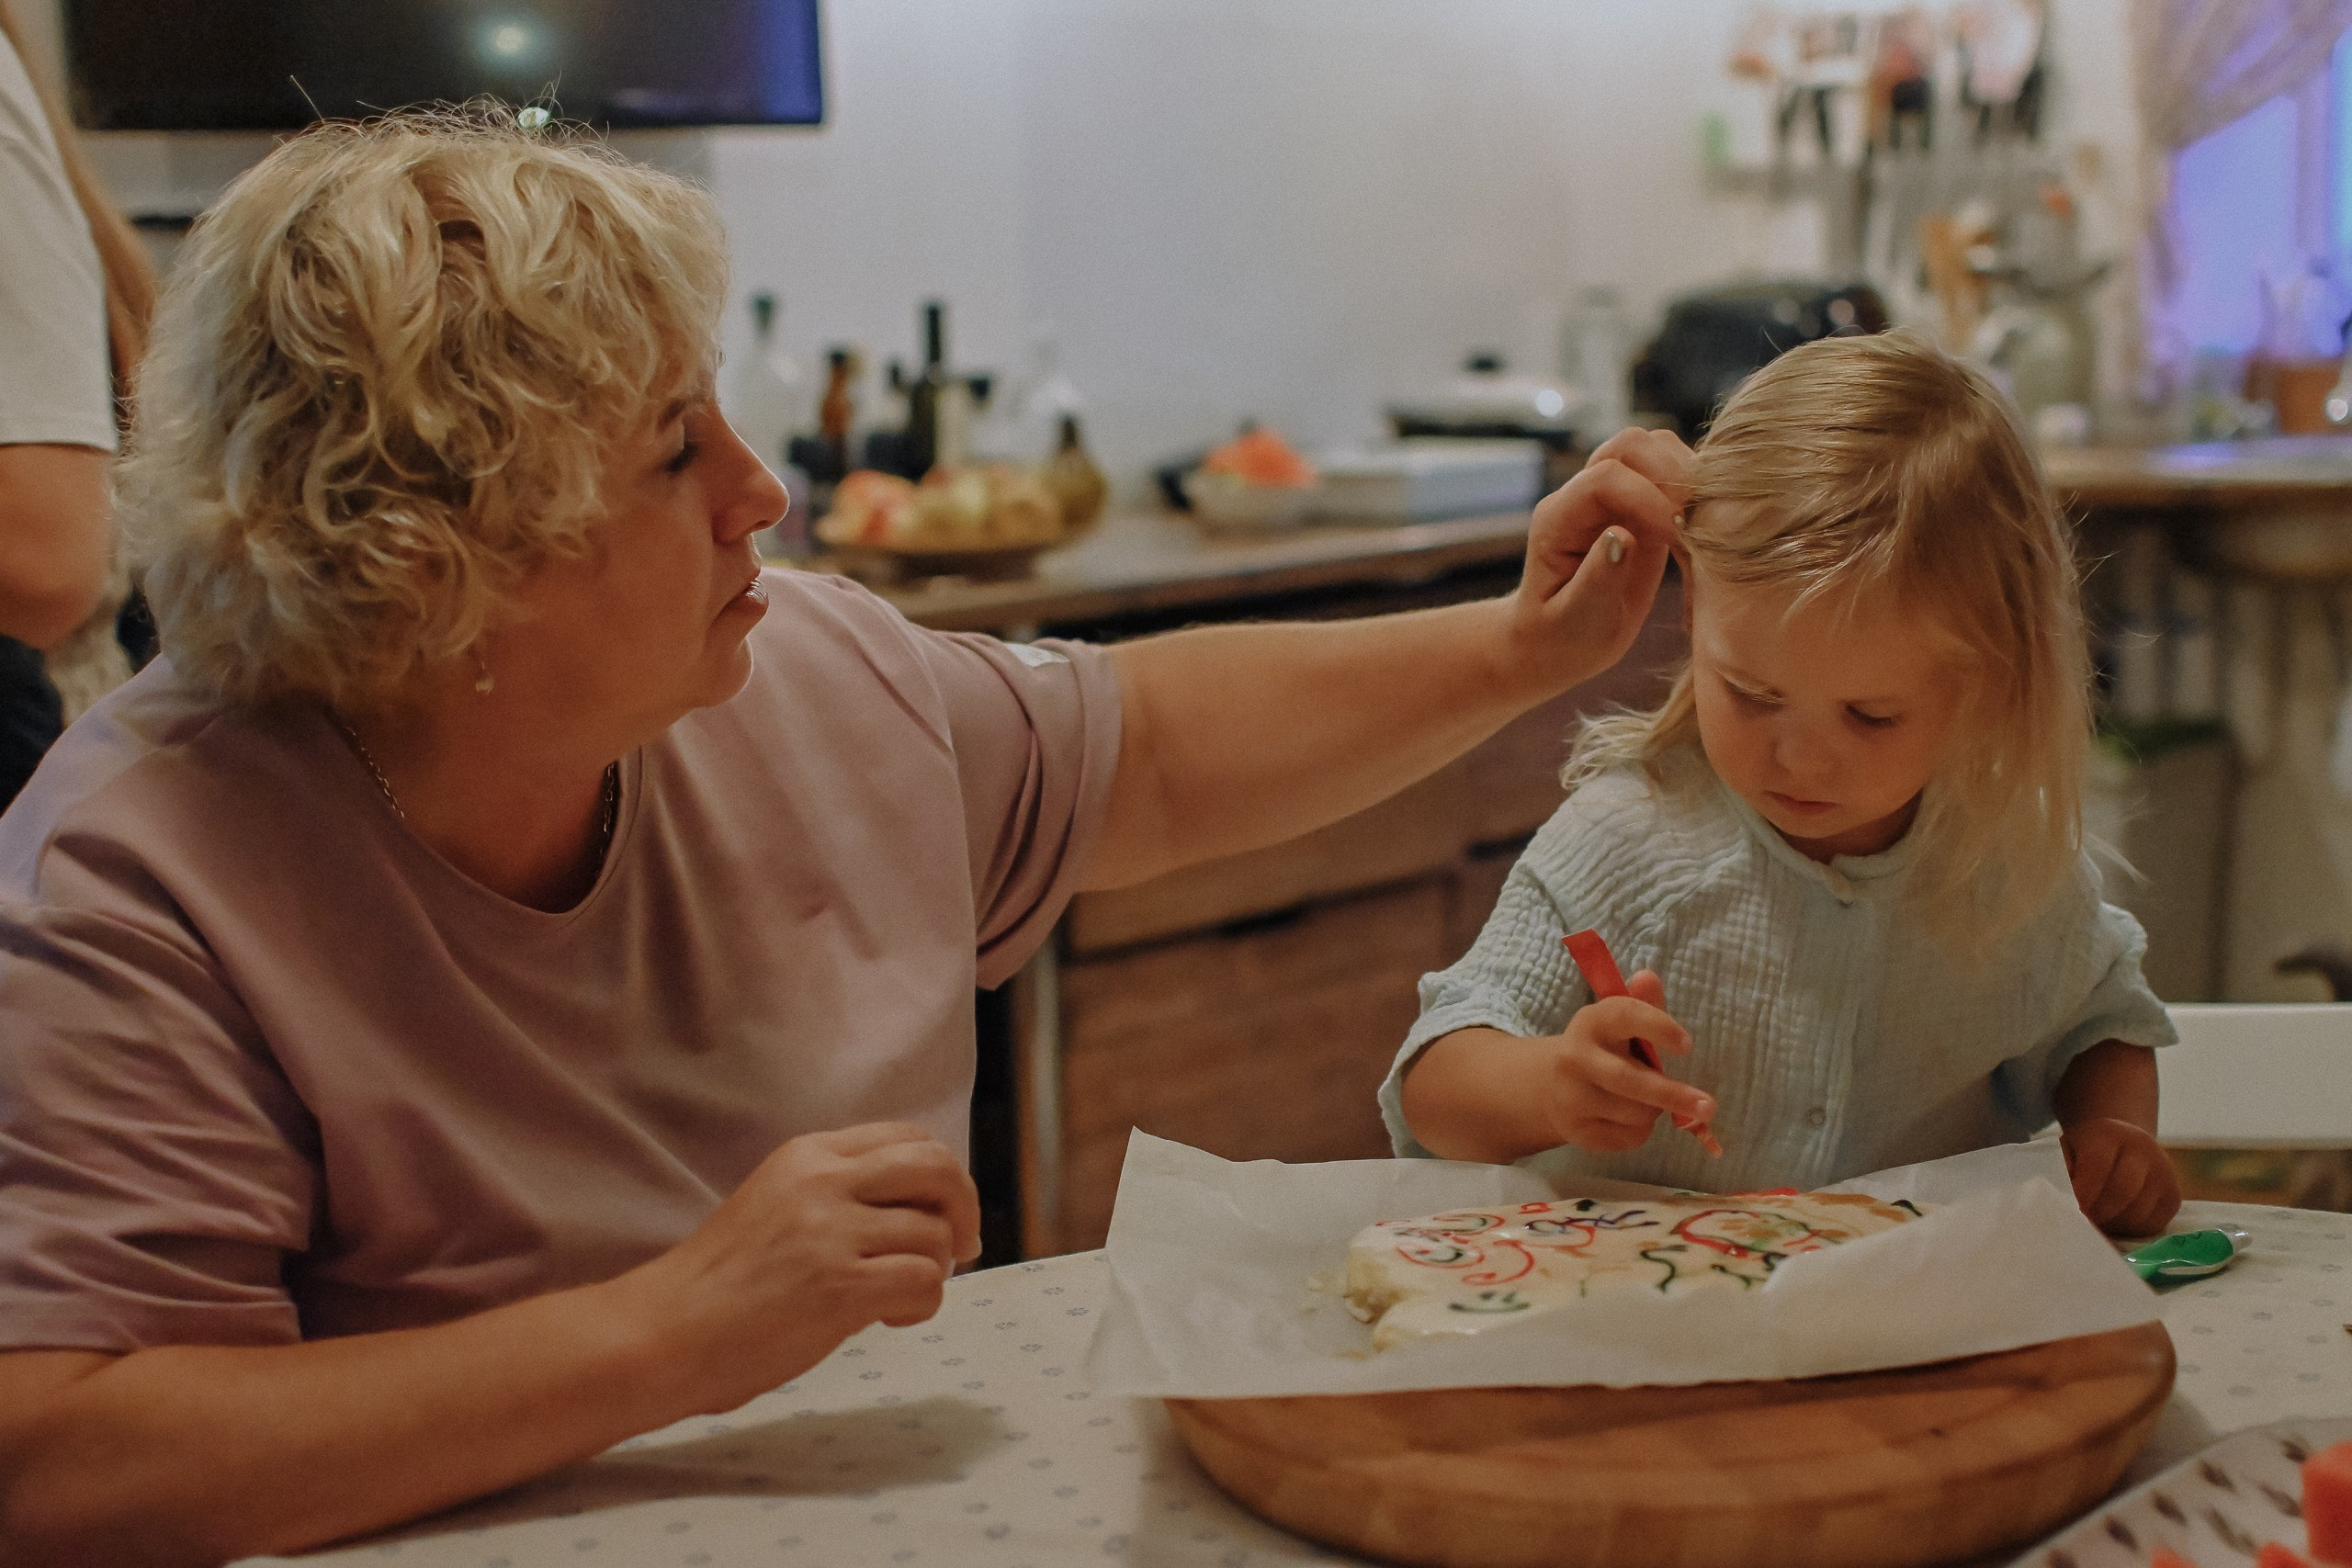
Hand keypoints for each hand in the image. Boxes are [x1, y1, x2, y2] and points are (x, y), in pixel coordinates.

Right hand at [610, 1122, 981, 1412]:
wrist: (663, 1332)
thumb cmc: (718, 1285)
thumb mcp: (778, 1206)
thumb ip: (840, 1197)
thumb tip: (923, 1216)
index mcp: (806, 1155)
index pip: (907, 1138)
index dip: (941, 1176)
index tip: (944, 1214)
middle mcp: (822, 1181)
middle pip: (936, 1166)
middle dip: (964, 1206)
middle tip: (962, 1248)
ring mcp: (830, 1231)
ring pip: (936, 1232)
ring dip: (935, 1270)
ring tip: (896, 1298)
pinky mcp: (839, 1286)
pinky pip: (924, 1281)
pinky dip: (922, 1304)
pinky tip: (889, 1319)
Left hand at [1507, 428, 1692, 689]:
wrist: (1558, 643)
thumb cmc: (1561, 638)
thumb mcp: (1574, 624)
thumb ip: (1596, 580)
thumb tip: (1623, 535)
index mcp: (1558, 519)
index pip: (1605, 477)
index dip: (1647, 498)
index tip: (1675, 537)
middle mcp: (1583, 496)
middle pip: (1632, 445)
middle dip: (1672, 476)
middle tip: (1696, 526)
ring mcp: (1614, 496)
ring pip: (1658, 450)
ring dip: (1689, 481)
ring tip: (1703, 531)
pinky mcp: (1644, 507)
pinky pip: (1677, 477)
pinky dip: (1698, 498)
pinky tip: (1704, 539)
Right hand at [1542, 968, 1715, 1153]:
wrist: (1550, 1087)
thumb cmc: (1601, 1050)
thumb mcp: (1618, 1023)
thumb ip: (1641, 1003)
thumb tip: (1648, 977)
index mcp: (1590, 1023)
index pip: (1625, 1016)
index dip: (1659, 1028)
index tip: (1688, 1045)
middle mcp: (1575, 1059)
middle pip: (1631, 1080)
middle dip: (1673, 1094)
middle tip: (1709, 1106)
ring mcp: (1571, 1098)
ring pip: (1636, 1113)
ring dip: (1655, 1110)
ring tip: (1645, 1100)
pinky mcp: (1577, 1131)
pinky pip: (1629, 1136)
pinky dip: (1640, 1130)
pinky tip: (1626, 1117)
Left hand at [2061, 1117, 2180, 1236]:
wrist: (2125, 1143)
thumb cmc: (2088, 1150)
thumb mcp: (2068, 1149)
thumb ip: (2064, 1171)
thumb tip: (2066, 1201)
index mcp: (2110, 1134)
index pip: (2098, 1166)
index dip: (2084, 1192)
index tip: (2072, 1209)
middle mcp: (2143, 1150)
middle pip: (2123, 1191)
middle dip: (2099, 1213)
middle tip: (2084, 1222)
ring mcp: (2164, 1173)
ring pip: (2138, 1212)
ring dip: (2114, 1225)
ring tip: (2098, 1221)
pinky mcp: (2173, 1197)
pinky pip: (2152, 1225)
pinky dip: (2130, 1230)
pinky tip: (2116, 1222)